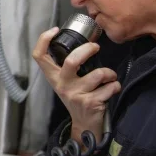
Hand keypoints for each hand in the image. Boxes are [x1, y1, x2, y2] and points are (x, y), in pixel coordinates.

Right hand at [32, 28, 119, 142]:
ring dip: (111, 73)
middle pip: (72, 61)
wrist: (84, 125)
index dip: (44, 40)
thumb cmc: (78, 98)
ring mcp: (76, 95)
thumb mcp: (67, 83)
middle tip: (95, 47)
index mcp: (54, 77)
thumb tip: (83, 43)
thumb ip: (68, 67)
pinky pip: (111, 87)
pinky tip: (111, 90)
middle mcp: (62, 85)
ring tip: (110, 77)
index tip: (55, 30)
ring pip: (99, 74)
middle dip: (88, 49)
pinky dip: (115, 86)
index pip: (40, 57)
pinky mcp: (91, 103)